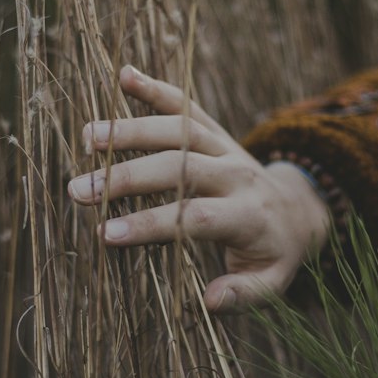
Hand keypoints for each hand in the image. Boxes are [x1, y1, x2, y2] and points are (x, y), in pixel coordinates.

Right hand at [68, 65, 331, 313]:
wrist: (298, 209)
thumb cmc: (274, 253)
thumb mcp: (272, 283)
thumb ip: (245, 293)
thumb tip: (210, 302)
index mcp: (248, 215)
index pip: (195, 217)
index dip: (152, 224)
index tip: (106, 234)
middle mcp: (236, 174)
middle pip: (180, 167)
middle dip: (128, 177)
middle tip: (78, 190)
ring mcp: (225, 146)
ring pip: (179, 130)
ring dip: (133, 130)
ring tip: (89, 138)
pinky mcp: (215, 130)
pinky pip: (187, 104)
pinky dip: (156, 87)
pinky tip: (124, 74)